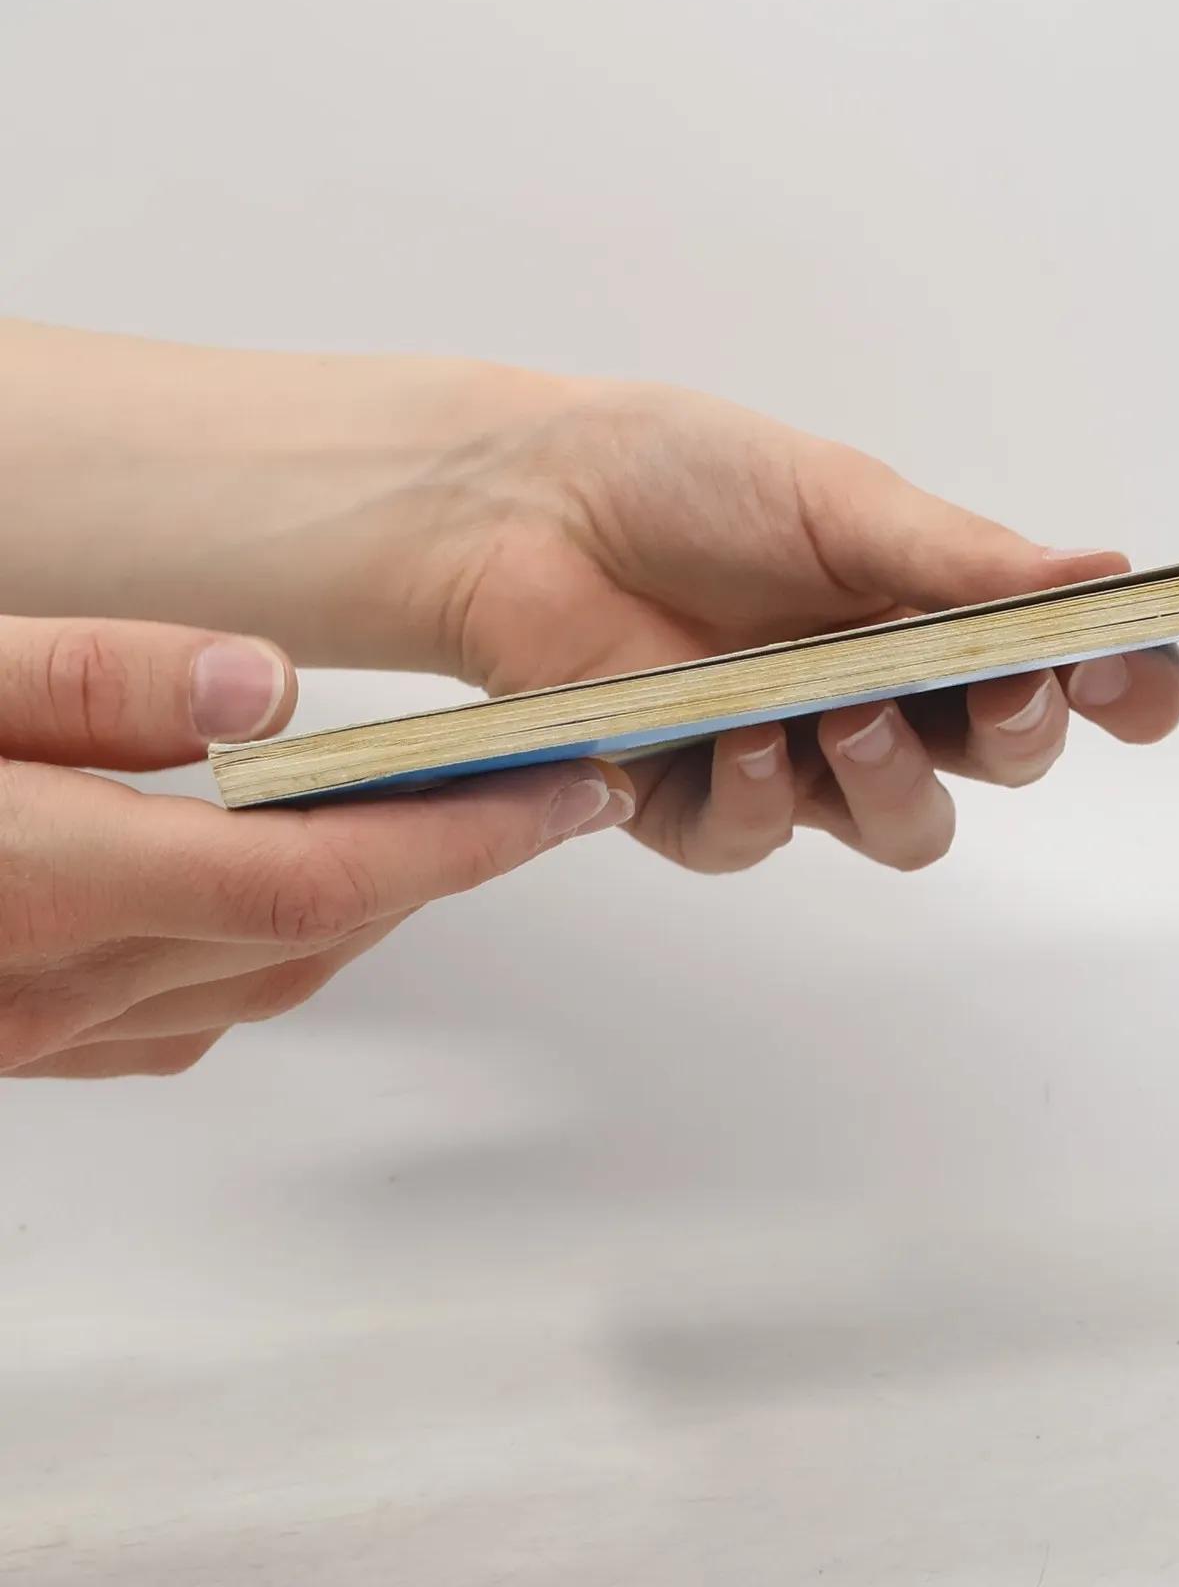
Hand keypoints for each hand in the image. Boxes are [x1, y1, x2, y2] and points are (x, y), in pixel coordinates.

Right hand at [0, 615, 632, 1078]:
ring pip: (255, 985)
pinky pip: (176, 1018)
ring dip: (364, 906)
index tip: (570, 793)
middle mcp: (46, 988)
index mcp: (42, 881)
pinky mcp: (6, 1046)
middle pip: (310, 932)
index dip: (464, 839)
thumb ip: (97, 684)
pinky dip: (265, 951)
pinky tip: (280, 888)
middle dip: (446, 861)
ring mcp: (23, 1035)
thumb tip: (270, 694)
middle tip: (541, 791)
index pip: (316, 877)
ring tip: (436, 820)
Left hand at [391, 380, 1178, 873]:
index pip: (1062, 672)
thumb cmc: (682, 476)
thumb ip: (965, 561)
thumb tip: (1103, 578)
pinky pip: (761, 840)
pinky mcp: (701, 799)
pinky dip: (765, 797)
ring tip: (848, 711)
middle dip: (1020, 734)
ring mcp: (799, 755)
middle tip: (1004, 688)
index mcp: (933, 610)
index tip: (1137, 680)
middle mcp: (885, 691)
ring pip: (903, 826)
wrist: (526, 501)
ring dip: (895, 778)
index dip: (1120, 689)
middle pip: (1003, 762)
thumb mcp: (840, 499)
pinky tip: (742, 737)